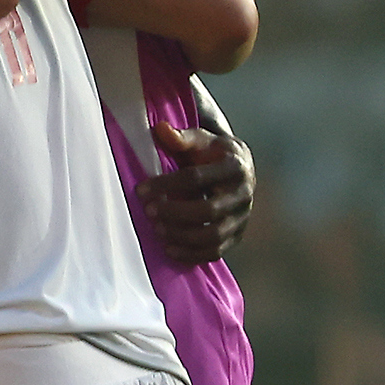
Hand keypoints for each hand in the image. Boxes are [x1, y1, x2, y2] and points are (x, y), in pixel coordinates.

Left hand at [146, 123, 254, 263]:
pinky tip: (169, 249)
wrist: (237, 169)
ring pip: (213, 235)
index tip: (141, 190)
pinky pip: (216, 251)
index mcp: (234, 166)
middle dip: (173, 213)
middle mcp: (244, 193)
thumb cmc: (212, 153)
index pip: (196, 178)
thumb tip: (161, 129)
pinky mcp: (237, 234)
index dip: (166, 185)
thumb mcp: (201, 140)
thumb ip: (182, 137)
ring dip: (181, 235)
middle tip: (148, 212)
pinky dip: (191, 254)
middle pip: (207, 210)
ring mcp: (242, 217)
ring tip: (156, 229)